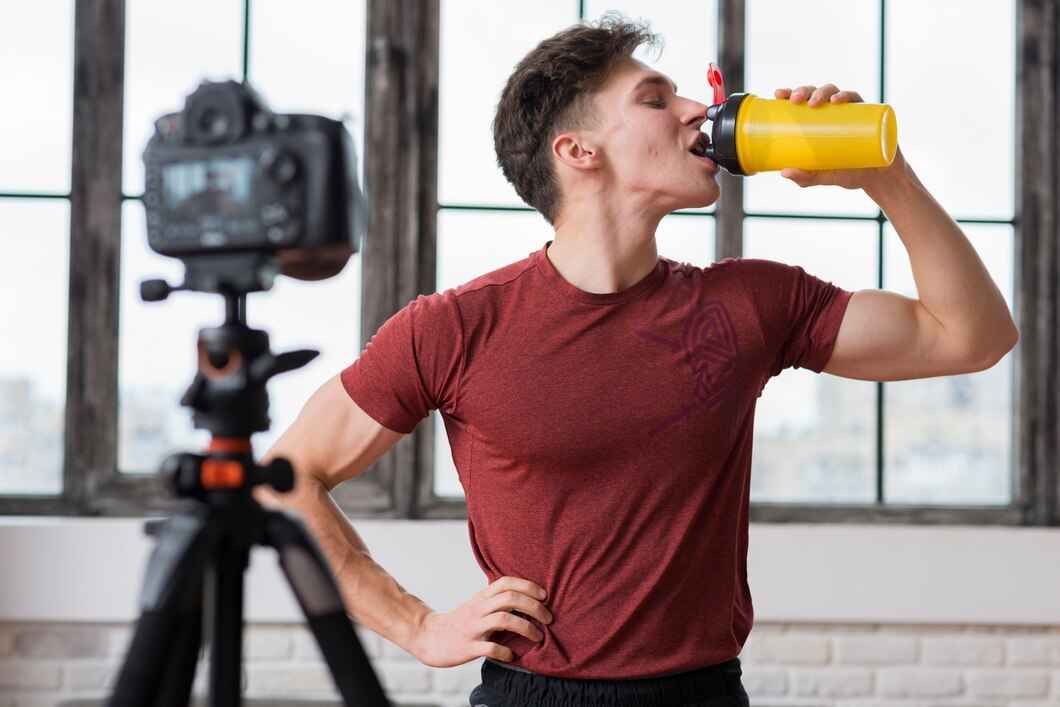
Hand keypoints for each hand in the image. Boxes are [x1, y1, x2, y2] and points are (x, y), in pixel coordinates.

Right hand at [410, 576, 552, 667]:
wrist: (429, 636)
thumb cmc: (461, 621)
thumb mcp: (477, 604)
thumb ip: (497, 599)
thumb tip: (528, 598)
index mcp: (481, 597)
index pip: (506, 582)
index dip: (528, 586)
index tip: (544, 596)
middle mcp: (478, 609)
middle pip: (510, 599)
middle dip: (535, 607)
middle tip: (548, 619)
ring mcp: (473, 627)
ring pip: (504, 620)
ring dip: (526, 628)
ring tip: (538, 637)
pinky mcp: (468, 647)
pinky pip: (492, 648)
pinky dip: (507, 652)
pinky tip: (513, 655)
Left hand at [773, 83, 906, 190]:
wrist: (877, 178)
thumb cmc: (846, 173)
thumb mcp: (823, 176)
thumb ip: (805, 177)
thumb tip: (784, 172)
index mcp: (818, 121)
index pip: (802, 102)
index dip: (789, 93)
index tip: (778, 95)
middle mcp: (833, 113)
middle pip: (816, 93)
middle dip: (804, 91)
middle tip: (795, 101)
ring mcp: (850, 112)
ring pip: (834, 92)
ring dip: (823, 92)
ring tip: (815, 103)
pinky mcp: (867, 114)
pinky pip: (857, 99)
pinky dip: (846, 96)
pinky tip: (837, 100)